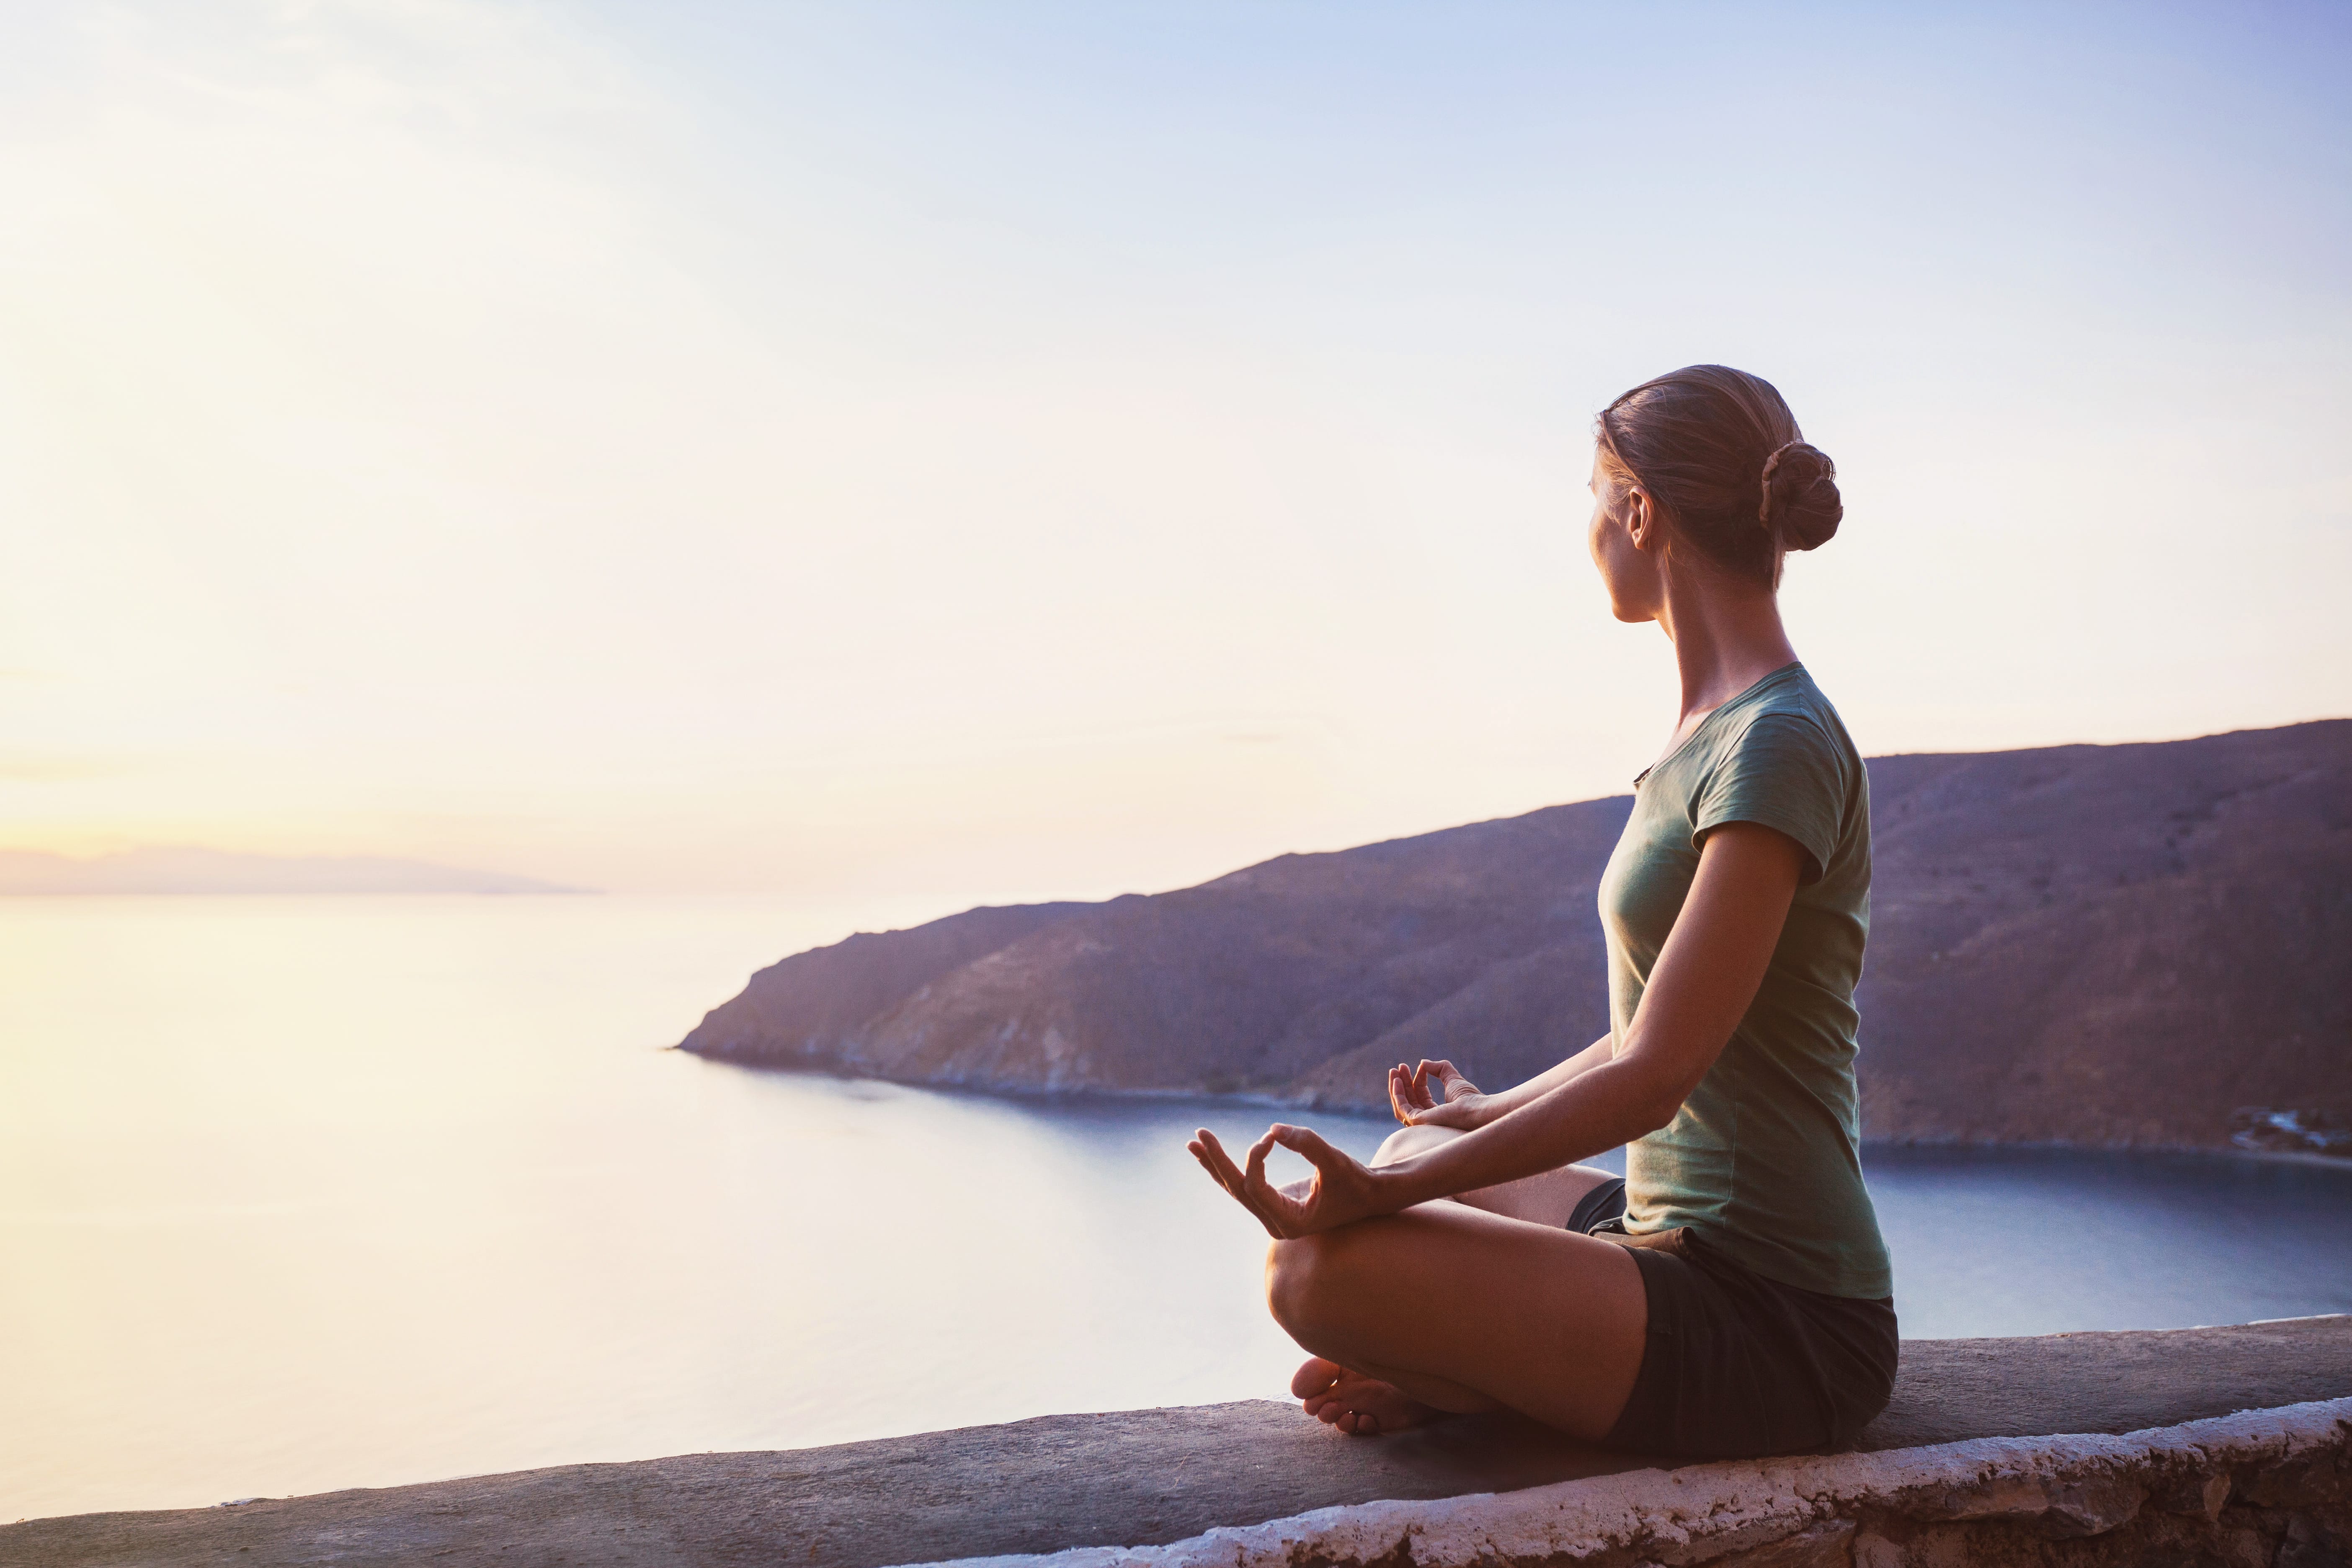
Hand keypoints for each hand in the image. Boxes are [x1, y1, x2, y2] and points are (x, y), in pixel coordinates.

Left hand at [1186, 1124, 1388, 1238]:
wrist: (1372, 1197)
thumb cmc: (1357, 1182)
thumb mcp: (1336, 1162)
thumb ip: (1307, 1144)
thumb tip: (1272, 1128)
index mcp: (1290, 1222)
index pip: (1255, 1188)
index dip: (1255, 1159)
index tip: (1268, 1138)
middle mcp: (1277, 1223)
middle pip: (1237, 1190)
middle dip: (1217, 1161)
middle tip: (1198, 1135)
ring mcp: (1274, 1216)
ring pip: (1236, 1189)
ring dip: (1215, 1164)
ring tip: (1193, 1142)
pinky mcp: (1275, 1204)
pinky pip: (1245, 1186)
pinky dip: (1227, 1168)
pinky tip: (1208, 1154)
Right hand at [1386, 1058, 1488, 1129]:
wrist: (1475, 1109)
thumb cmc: (1469, 1098)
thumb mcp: (1452, 1078)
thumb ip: (1440, 1069)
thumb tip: (1423, 1062)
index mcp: (1437, 1111)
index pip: (1421, 1095)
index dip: (1418, 1079)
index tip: (1420, 1066)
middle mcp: (1428, 1118)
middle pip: (1409, 1099)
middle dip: (1403, 1082)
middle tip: (1398, 1067)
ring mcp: (1422, 1122)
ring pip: (1402, 1104)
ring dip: (1396, 1087)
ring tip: (1394, 1071)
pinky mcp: (1418, 1121)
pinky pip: (1402, 1108)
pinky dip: (1397, 1094)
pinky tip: (1397, 1080)